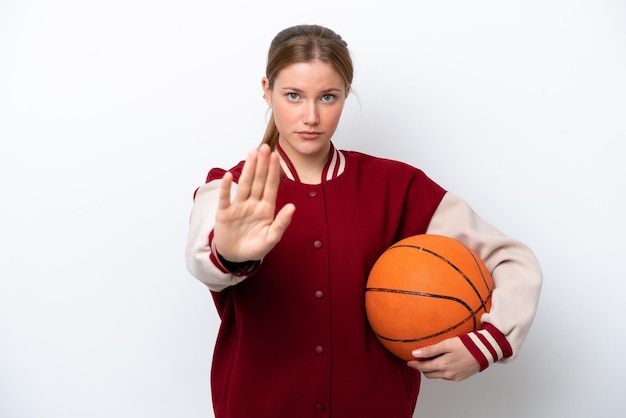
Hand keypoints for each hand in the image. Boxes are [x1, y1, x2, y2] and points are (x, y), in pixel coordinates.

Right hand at [213, 144, 295, 261]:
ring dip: (248, 169)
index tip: (276, 156)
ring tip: (252, 154)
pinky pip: (226, 199)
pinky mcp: (224, 213)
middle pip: (258, 180)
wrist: (236, 257)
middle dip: (262, 164)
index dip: (274, 171)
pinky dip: (227, 188)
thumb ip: (281, 223)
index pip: (271, 186)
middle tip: (265, 147)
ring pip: (244, 185)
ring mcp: (238, 207)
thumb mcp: (272, 238)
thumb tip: (292, 207)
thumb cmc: (255, 247)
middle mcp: (253, 203)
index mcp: (266, 208)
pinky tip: (229, 177)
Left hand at [407, 337, 479, 381]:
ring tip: (429, 361)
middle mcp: (448, 374)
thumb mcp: (447, 344)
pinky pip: (447, 376)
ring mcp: (455, 377)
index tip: (408, 361)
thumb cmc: (467, 344)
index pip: (424, 368)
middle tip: (417, 361)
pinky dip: (441, 371)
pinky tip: (442, 363)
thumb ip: (430, 350)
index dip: (415, 365)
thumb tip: (415, 353)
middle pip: (429, 374)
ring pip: (438, 375)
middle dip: (422, 368)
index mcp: (443, 366)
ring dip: (432, 370)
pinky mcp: (461, 377)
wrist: (486, 351)